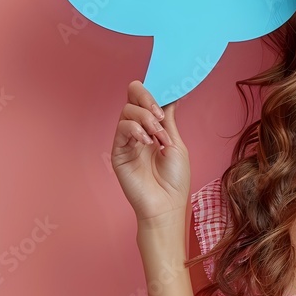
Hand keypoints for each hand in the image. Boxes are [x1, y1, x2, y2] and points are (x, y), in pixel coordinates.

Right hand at [111, 80, 190, 229]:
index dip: (154, 92)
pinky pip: (121, 128)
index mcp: (154, 128)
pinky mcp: (118, 151)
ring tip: (157, 135)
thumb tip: (172, 97)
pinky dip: (134, 129)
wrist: (166, 204)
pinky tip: (146, 141)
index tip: (167, 91)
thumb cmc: (175, 179)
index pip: (146, 100)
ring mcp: (127, 140)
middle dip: (146, 98)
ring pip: (127, 111)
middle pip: (132, 98)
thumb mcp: (176, 143)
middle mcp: (138, 131)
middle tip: (159, 114)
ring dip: (145, 118)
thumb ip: (169, 120)